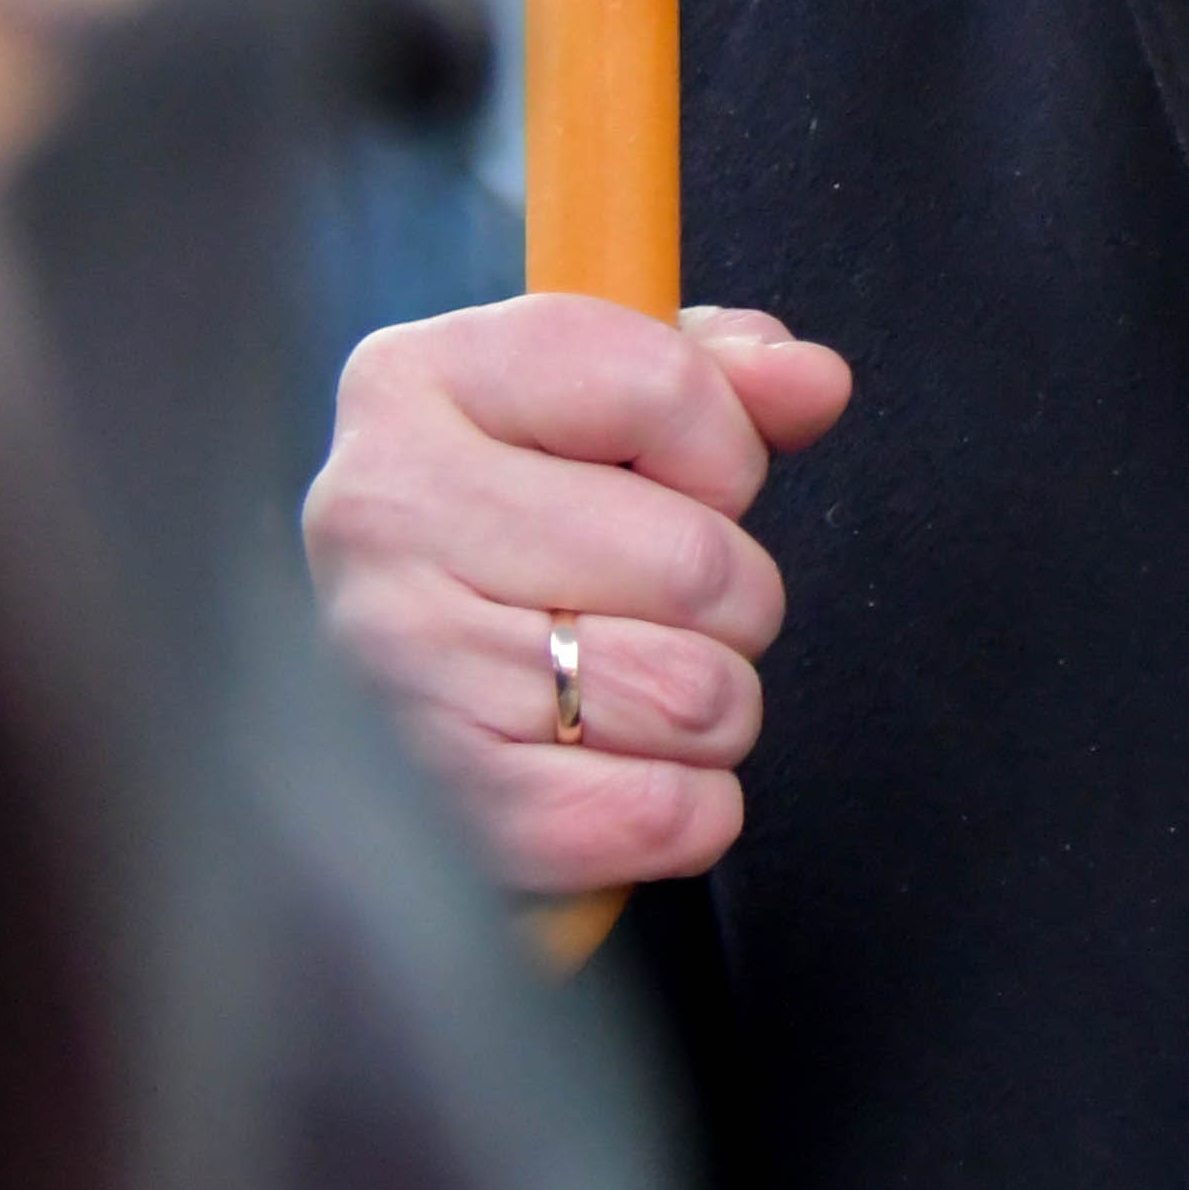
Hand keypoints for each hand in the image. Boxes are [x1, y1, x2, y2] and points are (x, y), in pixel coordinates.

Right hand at [305, 296, 855, 891]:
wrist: (376, 733)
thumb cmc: (510, 550)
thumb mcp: (597, 416)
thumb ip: (720, 376)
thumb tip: (813, 384)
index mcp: (412, 380)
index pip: (664, 386)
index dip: (720, 450)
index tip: (670, 485)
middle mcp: (380, 515)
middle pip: (699, 560)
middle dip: (731, 599)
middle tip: (653, 613)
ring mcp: (402, 668)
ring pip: (697, 694)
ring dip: (711, 709)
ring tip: (628, 690)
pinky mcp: (450, 812)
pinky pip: (665, 813)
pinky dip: (685, 808)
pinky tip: (615, 774)